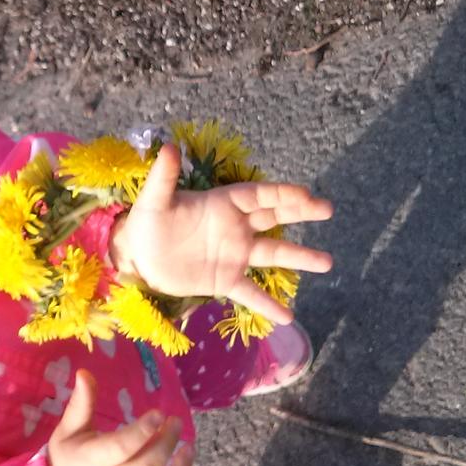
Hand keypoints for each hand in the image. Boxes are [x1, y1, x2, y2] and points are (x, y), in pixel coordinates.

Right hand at [46, 369, 202, 465]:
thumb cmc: (70, 457)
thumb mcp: (69, 430)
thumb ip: (81, 404)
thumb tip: (84, 372)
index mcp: (90, 461)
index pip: (120, 448)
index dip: (142, 431)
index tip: (159, 414)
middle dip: (165, 444)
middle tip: (176, 423)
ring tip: (188, 449)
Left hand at [110, 144, 334, 322]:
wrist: (137, 257)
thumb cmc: (147, 222)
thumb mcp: (153, 200)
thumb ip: (165, 177)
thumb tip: (170, 147)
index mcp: (222, 205)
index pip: (257, 196)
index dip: (280, 193)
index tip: (305, 193)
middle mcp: (235, 228)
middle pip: (274, 218)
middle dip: (301, 213)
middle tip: (327, 209)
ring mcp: (233, 255)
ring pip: (273, 255)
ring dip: (300, 258)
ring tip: (328, 262)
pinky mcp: (224, 280)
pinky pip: (250, 293)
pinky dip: (267, 305)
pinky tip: (287, 318)